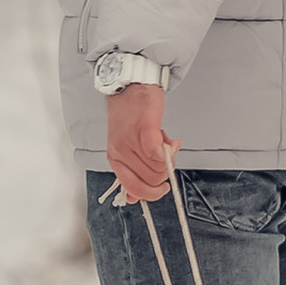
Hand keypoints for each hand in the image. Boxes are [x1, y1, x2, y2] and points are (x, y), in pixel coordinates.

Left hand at [104, 81, 179, 203]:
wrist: (129, 85)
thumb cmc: (130, 114)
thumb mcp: (126, 146)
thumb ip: (133, 170)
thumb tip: (135, 199)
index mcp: (115, 159)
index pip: (132, 189)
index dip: (150, 193)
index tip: (162, 189)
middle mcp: (120, 152)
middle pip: (150, 180)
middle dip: (164, 173)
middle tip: (166, 157)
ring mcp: (130, 140)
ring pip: (157, 168)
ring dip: (168, 158)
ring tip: (164, 142)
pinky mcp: (144, 127)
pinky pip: (156, 151)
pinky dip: (166, 151)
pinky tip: (169, 143)